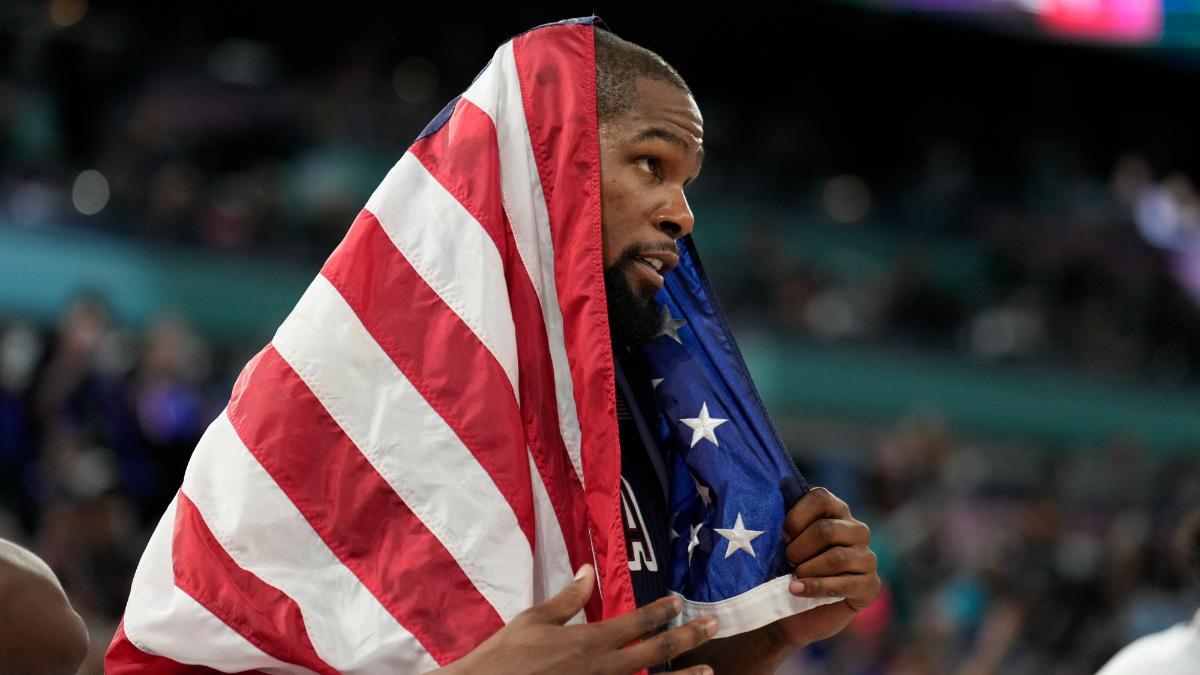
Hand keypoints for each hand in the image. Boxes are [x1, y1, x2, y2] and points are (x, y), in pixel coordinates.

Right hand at [435, 565, 716, 674]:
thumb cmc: (507, 655)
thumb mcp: (534, 619)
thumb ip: (568, 598)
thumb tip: (589, 571)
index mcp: (589, 640)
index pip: (636, 622)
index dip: (661, 610)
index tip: (680, 601)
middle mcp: (604, 668)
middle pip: (655, 652)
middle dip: (687, 638)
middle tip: (712, 626)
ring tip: (709, 672)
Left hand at [775, 487, 879, 646]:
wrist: (795, 613)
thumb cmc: (788, 569)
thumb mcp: (783, 543)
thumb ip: (784, 523)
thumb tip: (771, 502)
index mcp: (836, 511)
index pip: (820, 498)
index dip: (796, 516)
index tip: (782, 534)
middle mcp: (857, 531)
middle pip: (826, 530)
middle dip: (799, 548)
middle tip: (787, 560)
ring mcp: (867, 558)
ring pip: (836, 558)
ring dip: (807, 569)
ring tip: (792, 577)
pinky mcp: (870, 586)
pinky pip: (845, 584)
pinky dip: (816, 587)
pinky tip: (797, 589)